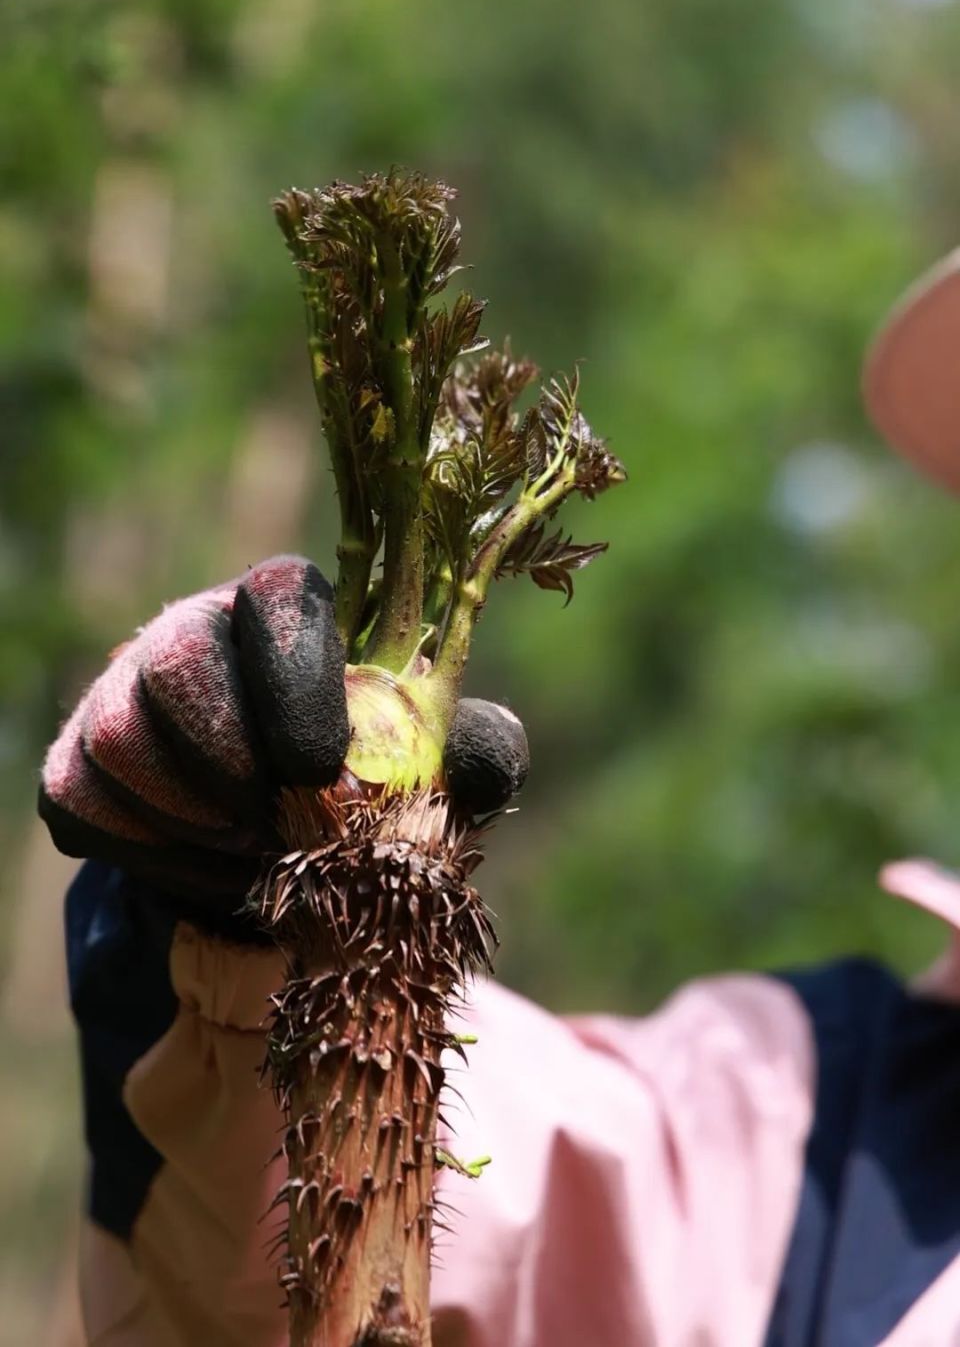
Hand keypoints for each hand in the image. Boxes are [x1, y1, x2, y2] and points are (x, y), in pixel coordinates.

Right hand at [40, 555, 527, 911]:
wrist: (275, 846)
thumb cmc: (365, 780)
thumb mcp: (434, 764)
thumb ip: (469, 751)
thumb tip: (484, 756)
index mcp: (286, 607)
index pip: (276, 594)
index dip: (296, 676)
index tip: (323, 766)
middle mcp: (190, 629)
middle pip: (178, 662)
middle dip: (234, 762)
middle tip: (282, 823)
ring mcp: (119, 694)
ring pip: (124, 741)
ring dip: (199, 819)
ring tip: (260, 849)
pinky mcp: (74, 766)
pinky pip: (91, 807)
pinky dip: (157, 854)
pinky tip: (213, 862)